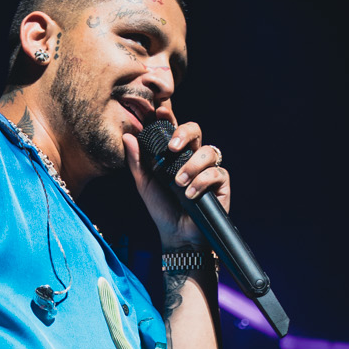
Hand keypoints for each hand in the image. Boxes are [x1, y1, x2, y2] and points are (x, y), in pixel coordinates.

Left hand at [123, 120, 230, 245]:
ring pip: (208, 151)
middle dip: (184, 133)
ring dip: (192, 165)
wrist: (178, 236)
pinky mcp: (221, 183)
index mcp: (175, 154)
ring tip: (179, 183)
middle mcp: (193, 157)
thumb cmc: (162, 209)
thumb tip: (128, 136)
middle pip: (196, 130)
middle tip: (172, 147)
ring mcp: (208, 169)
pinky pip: (216, 172)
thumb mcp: (145, 185)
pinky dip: (201, 182)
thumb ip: (137, 162)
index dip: (170, 118)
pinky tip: (191, 195)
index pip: (174, 130)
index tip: (160, 112)